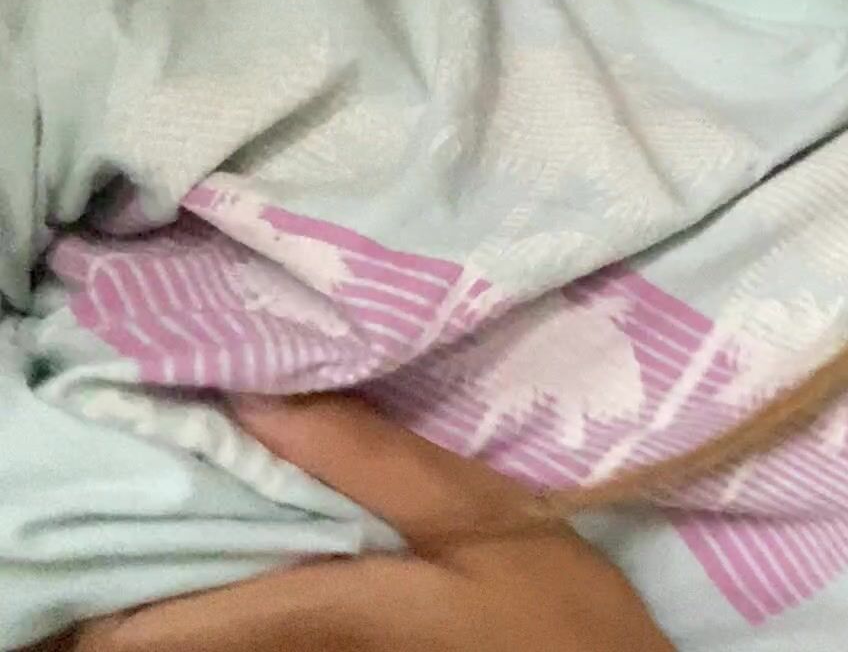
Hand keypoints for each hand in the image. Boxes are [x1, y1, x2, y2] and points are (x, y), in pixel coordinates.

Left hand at [68, 394, 674, 651]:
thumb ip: (372, 462)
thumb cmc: (556, 616)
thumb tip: (255, 395)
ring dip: (217, 536)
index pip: (145, 626)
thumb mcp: (482, 522)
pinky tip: (291, 503)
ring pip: (224, 606)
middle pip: (172, 616)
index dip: (117, 556)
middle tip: (187, 433)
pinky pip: (270, 608)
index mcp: (309, 618)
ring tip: (235, 453)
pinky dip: (262, 554)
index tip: (135, 458)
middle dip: (168, 528)